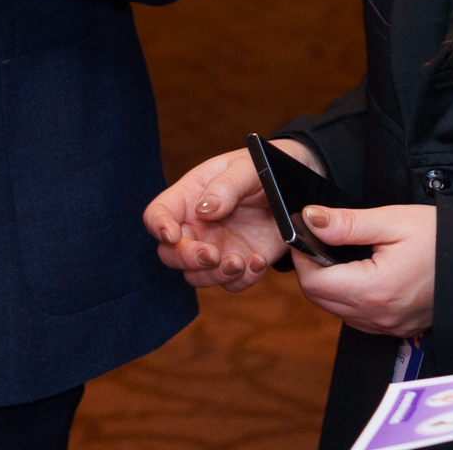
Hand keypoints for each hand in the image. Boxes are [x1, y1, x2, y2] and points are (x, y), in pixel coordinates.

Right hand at [146, 141, 323, 291]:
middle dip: (187, 258)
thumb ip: (226, 186)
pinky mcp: (239, 264)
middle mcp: (196, 227)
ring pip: (196, 275)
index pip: (157, 214)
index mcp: (189, 197)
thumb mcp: (247, 168)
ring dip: (213, 276)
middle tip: (212, 255)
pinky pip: (231, 284)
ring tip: (239, 263)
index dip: (158, 226)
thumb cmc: (262, 169)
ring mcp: (216, 248)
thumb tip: (204, 210)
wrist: (294, 188)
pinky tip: (259, 262)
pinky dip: (242, 280)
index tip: (172, 235)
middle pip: (170, 253)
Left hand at [291, 203, 436, 335]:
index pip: (313, 283)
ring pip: (336, 310)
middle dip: (311, 268)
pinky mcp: (397, 327)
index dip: (301, 257)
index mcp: (375, 290)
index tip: (302, 234)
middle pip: (320, 299)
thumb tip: (310, 220)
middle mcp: (380, 316)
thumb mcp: (392, 221)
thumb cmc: (440, 237)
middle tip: (318, 239)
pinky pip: (357, 317)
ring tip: (340, 253)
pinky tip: (359, 272)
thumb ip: (346, 223)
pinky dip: (348, 296)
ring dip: (329, 284)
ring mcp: (389, 326)